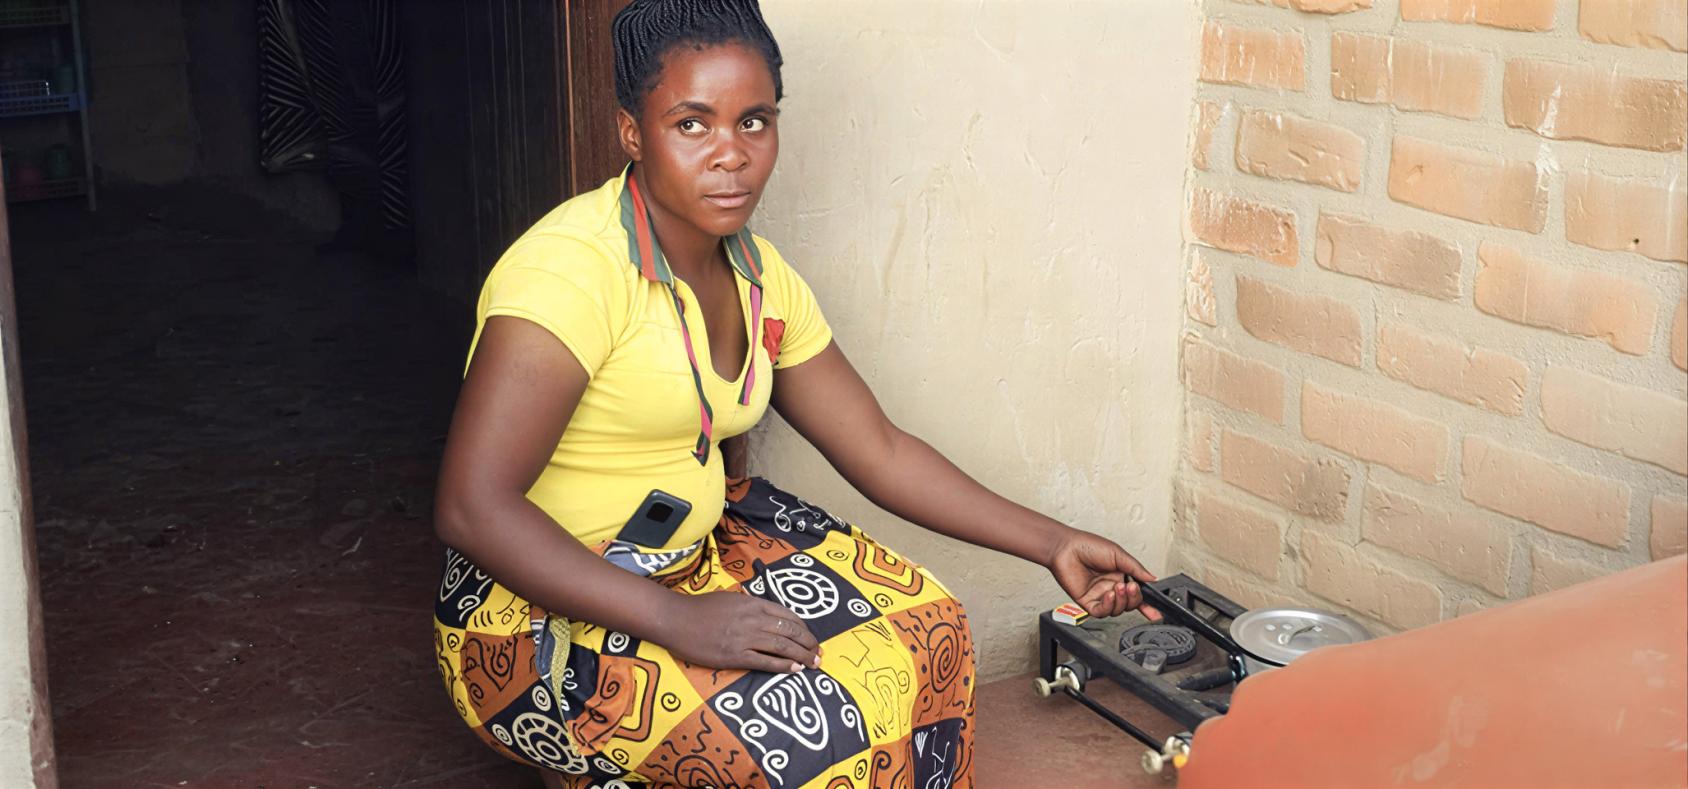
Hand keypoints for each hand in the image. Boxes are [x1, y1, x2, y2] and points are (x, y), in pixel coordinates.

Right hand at [661, 591, 820, 672]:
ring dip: (802, 656)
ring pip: (782, 647)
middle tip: (819, 654)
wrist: (675, 619)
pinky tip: (794, 670)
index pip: (788, 615)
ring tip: (813, 664)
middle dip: (809, 643)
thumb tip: (767, 613)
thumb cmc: (700, 608)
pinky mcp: (734, 656)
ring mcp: (744, 638)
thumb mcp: (730, 598)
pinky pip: (765, 662)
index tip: (811, 637)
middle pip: (790, 631)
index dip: (804, 628)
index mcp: (753, 603)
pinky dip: (783, 666)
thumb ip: (750, 605)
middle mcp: (753, 619)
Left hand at [1045, 528, 1161, 619]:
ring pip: (1117, 610)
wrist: (1066, 547)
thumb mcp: (1118, 554)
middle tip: (1131, 587)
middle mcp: (1110, 587)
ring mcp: (1099, 595)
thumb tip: (1153, 579)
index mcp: (1120, 575)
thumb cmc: (1088, 546)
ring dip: (1121, 601)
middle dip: (1134, 598)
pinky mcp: (1087, 602)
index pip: (1136, 594)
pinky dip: (1108, 606)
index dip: (1147, 605)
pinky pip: (1101, 611)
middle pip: (1129, 604)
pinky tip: (1108, 595)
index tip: (1156, 612)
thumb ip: (1136, 568)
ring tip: (1118, 587)